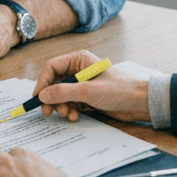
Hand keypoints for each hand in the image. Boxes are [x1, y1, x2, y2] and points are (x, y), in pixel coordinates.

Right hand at [34, 50, 150, 122]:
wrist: (139, 103)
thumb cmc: (119, 90)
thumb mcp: (88, 91)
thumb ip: (63, 92)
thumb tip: (42, 95)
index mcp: (79, 60)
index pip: (52, 67)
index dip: (42, 82)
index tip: (37, 98)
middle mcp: (79, 70)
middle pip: (55, 83)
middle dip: (51, 98)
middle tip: (48, 112)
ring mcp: (83, 84)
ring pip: (62, 95)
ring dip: (61, 106)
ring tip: (67, 115)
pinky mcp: (87, 96)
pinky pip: (70, 103)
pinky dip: (70, 110)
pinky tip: (75, 117)